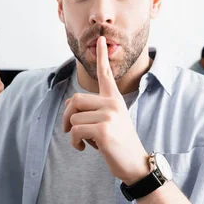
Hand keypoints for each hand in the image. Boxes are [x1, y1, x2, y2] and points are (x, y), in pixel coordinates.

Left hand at [63, 36, 149, 185]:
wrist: (136, 164)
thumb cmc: (119, 144)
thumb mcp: (109, 122)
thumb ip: (92, 110)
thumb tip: (67, 106)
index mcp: (115, 100)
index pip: (106, 74)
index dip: (102, 56)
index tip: (100, 39)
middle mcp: (113, 104)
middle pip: (75, 100)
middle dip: (67, 117)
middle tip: (70, 131)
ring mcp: (109, 116)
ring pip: (73, 118)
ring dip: (74, 134)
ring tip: (89, 141)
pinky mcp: (103, 130)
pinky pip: (75, 131)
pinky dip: (75, 142)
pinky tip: (85, 148)